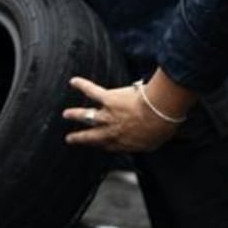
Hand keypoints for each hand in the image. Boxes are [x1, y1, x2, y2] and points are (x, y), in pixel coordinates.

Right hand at [62, 75, 186, 152]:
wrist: (158, 113)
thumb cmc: (161, 127)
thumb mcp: (156, 141)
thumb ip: (149, 142)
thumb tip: (153, 139)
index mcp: (124, 142)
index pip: (108, 146)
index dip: (101, 145)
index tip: (96, 145)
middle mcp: (111, 131)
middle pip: (91, 136)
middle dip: (79, 138)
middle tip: (70, 138)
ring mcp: (108, 115)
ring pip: (86, 115)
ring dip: (75, 114)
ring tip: (66, 114)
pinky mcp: (108, 99)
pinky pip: (92, 91)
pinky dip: (82, 85)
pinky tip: (74, 81)